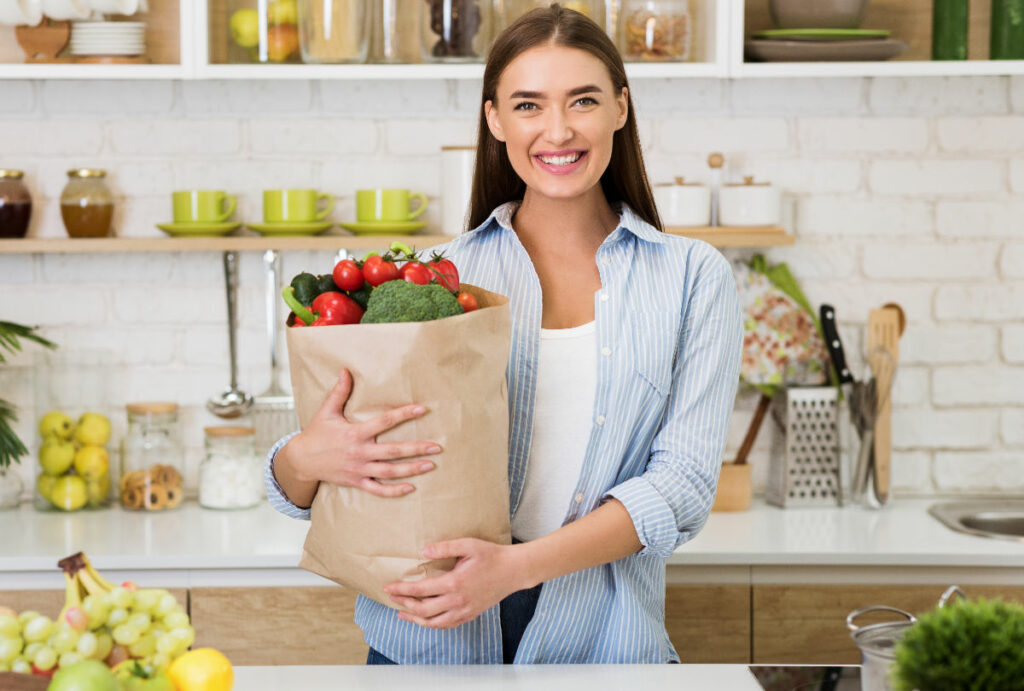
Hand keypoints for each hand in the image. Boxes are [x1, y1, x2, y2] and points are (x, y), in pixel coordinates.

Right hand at [284, 369, 439, 497]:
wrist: (302, 461)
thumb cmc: (316, 434)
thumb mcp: (326, 412)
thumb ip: (339, 393)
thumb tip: (346, 371)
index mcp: (354, 433)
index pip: (384, 422)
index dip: (403, 415)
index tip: (422, 409)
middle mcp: (359, 452)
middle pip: (392, 451)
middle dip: (416, 449)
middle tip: (437, 446)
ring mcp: (359, 469)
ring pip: (389, 471)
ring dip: (411, 469)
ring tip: (431, 465)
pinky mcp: (357, 482)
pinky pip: (378, 489)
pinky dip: (394, 491)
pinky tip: (410, 487)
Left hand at [383, 539, 531, 628]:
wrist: (514, 571)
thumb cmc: (492, 555)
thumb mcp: (469, 545)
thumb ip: (445, 547)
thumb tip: (423, 551)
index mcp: (454, 583)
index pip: (420, 590)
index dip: (401, 590)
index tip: (388, 588)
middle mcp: (457, 601)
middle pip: (423, 610)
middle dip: (404, 604)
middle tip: (392, 598)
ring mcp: (464, 610)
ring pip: (433, 622)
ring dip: (415, 619)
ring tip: (402, 614)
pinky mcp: (470, 614)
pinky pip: (447, 625)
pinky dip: (432, 624)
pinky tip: (426, 619)